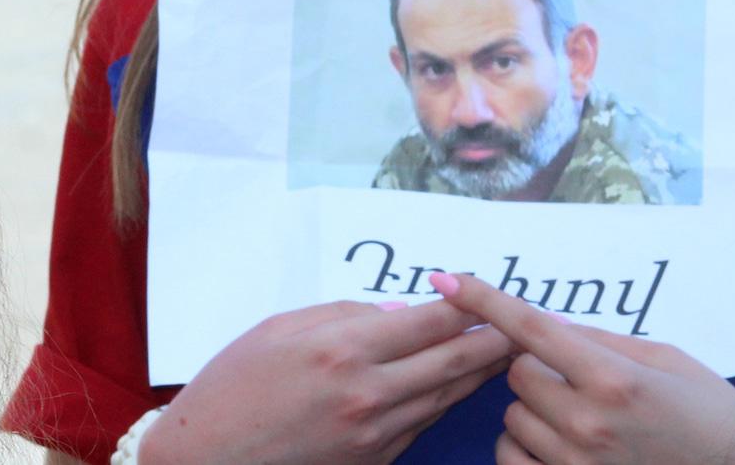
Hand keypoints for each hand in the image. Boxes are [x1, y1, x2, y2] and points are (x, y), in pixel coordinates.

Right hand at [141, 298, 514, 464]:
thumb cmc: (233, 385)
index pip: (430, 319)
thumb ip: (345, 314)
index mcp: (343, 349)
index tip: (486, 286)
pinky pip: (422, 424)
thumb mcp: (281, 329)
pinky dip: (446, 400)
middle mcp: (367, 393)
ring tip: (508, 349)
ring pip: (447, 396)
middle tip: (528, 319)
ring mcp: (374, 434)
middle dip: (496, 336)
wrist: (206, 459)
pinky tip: (459, 385)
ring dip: (481, 371)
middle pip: (455, 360)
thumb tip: (399, 313)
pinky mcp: (373, 461)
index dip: (467, 300)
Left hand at [429, 273, 734, 464]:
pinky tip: (557, 444)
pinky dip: (524, 448)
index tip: (447, 279)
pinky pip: (511, 460)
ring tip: (577, 416)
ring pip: (512, 417)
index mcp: (613, 377)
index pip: (531, 328)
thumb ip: (602, 342)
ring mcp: (576, 464)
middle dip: (538, 368)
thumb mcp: (667, 360)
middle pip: (518, 374)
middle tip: (577, 378)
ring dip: (533, 410)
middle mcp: (587, 422)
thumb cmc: (711, 416)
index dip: (485, 300)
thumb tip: (547, 324)